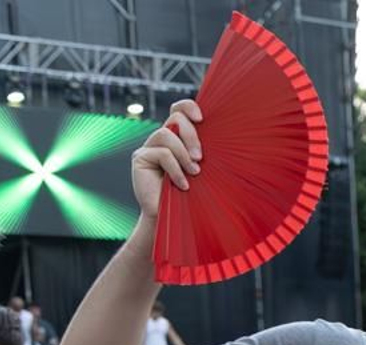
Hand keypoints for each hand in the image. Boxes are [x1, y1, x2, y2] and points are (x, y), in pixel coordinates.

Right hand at [130, 100, 203, 217]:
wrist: (171, 217)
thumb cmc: (193, 194)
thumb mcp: (202, 171)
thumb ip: (202, 154)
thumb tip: (225, 139)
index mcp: (179, 137)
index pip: (178, 110)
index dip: (187, 107)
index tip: (201, 119)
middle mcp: (162, 138)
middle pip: (175, 118)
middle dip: (191, 135)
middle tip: (200, 157)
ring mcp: (149, 147)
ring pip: (166, 134)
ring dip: (183, 154)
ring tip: (194, 173)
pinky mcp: (140, 157)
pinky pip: (161, 154)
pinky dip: (176, 170)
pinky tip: (183, 185)